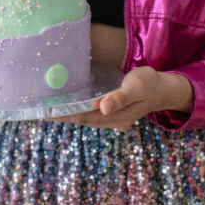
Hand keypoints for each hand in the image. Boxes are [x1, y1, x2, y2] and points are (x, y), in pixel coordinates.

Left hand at [58, 67, 193, 131]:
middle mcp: (112, 120)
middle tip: (39, 110)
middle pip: (82, 119)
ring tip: (48, 109)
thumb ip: (119, 97)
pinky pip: (91, 112)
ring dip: (68, 114)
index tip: (46, 113)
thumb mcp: (136, 87)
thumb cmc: (150, 84)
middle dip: (61, 116)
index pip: (84, 117)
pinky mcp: (112, 111)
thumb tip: (102, 107)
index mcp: (117, 116)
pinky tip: (69, 104)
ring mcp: (113, 118)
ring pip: (85, 118)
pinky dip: (78, 109)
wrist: (165, 88)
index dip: (65, 115)